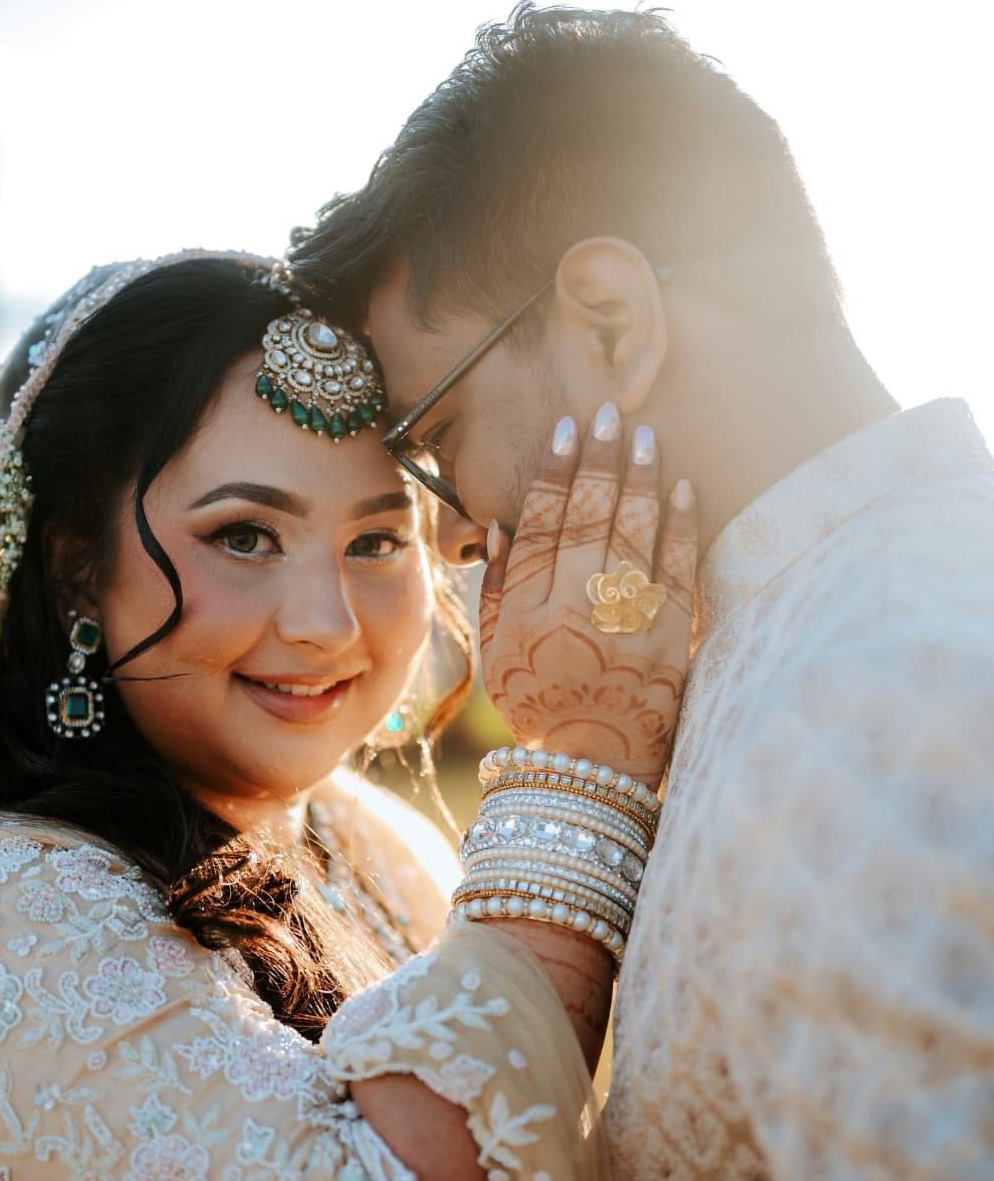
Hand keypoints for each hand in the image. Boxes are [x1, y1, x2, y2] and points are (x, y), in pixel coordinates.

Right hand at [479, 404, 696, 789]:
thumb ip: (497, 592)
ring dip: (641, 479)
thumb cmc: (538, 707)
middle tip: (607, 414)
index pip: (541, 528)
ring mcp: (628, 626)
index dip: (552, 475)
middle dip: (599, 460)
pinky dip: (681, 526)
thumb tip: (499, 527)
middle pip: (588, 520)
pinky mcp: (672, 639)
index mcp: (530, 616)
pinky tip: (682, 487)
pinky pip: (677, 570)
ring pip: (634, 535)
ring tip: (646, 435)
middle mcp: (577, 614)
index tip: (563, 432)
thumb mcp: (498, 656)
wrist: (593, 767)